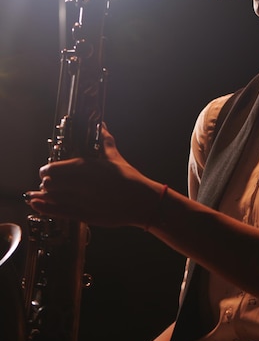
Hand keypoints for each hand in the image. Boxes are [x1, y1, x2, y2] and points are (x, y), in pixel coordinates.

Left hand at [24, 126, 158, 227]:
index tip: (45, 170)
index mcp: (89, 167)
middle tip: (45, 182)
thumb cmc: (130, 178)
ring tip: (36, 194)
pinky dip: (46, 208)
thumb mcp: (116, 157)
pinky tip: (36, 205)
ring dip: (43, 196)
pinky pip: (60, 211)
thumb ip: (105, 141)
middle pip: (53, 183)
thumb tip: (102, 125)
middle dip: (46, 183)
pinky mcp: (86, 214)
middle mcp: (83, 184)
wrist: (142, 201)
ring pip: (54, 197)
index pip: (58, 168)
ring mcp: (84, 200)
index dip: (48, 169)